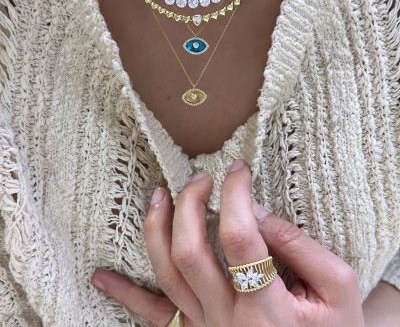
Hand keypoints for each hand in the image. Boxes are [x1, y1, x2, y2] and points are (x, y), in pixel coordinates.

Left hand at [92, 160, 363, 326]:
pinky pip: (153, 314)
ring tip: (158, 194)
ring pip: (166, 274)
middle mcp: (228, 319)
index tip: (238, 170)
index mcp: (268, 308)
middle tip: (202, 178)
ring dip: (156, 229)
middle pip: (191, 251)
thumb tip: (258, 212)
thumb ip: (301, 247)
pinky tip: (101, 277)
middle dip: (190, 204)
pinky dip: (126, 293)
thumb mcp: (338, 287)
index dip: (236, 195)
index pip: (240, 237)